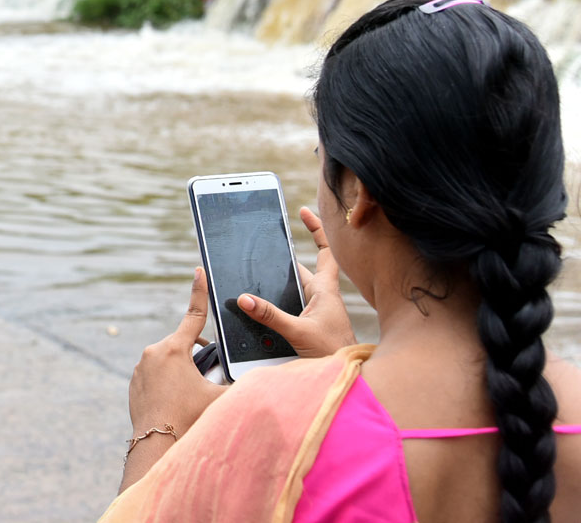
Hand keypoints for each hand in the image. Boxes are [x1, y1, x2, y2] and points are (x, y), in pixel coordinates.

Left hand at [121, 268, 226, 490]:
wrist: (154, 447)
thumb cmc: (189, 422)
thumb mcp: (220, 400)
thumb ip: (239, 383)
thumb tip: (262, 377)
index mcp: (174, 350)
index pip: (193, 315)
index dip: (199, 292)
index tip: (199, 270)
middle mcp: (153, 352)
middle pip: (183, 345)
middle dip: (198, 356)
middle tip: (208, 378)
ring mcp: (141, 367)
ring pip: (170, 360)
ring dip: (183, 370)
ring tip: (192, 396)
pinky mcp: (134, 382)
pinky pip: (156, 374)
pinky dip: (169, 382)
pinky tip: (177, 402)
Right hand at [236, 207, 355, 357]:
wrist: (346, 378)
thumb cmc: (334, 354)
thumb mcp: (298, 332)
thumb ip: (269, 315)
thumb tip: (244, 298)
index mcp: (325, 290)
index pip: (325, 251)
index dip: (316, 229)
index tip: (304, 211)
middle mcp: (322, 297)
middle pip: (302, 269)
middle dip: (284, 258)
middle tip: (266, 245)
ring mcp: (316, 311)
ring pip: (294, 289)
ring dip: (278, 284)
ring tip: (257, 277)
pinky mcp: (310, 325)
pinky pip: (291, 306)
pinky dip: (277, 302)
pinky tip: (262, 308)